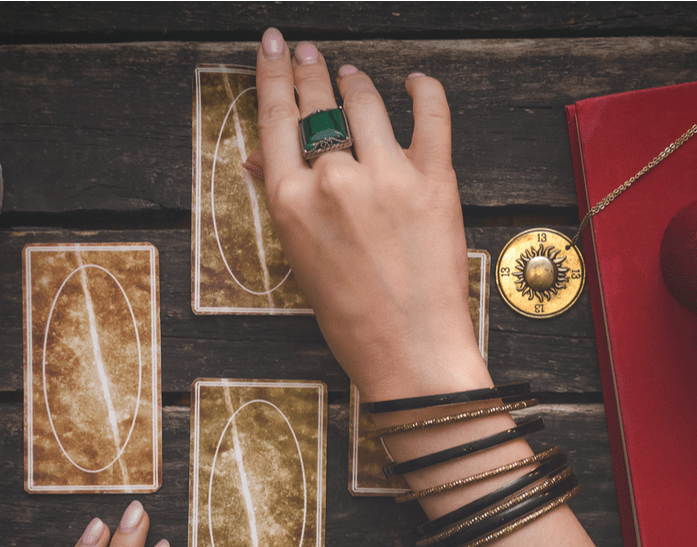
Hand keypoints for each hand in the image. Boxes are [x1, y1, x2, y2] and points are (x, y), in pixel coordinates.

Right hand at [255, 28, 490, 400]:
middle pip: (319, 105)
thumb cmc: (352, 317)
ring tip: (353, 76)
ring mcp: (387, 177)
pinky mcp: (434, 180)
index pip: (276, 118)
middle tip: (310, 53)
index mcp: (293, 201)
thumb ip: (285, 200)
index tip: (275, 47)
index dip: (274, 73)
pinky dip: (424, 91)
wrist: (410, 351)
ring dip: (356, 83)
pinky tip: (416, 82)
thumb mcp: (302, 259)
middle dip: (312, 71)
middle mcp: (334, 180)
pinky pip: (431, 115)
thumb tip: (262, 157)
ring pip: (366, 102)